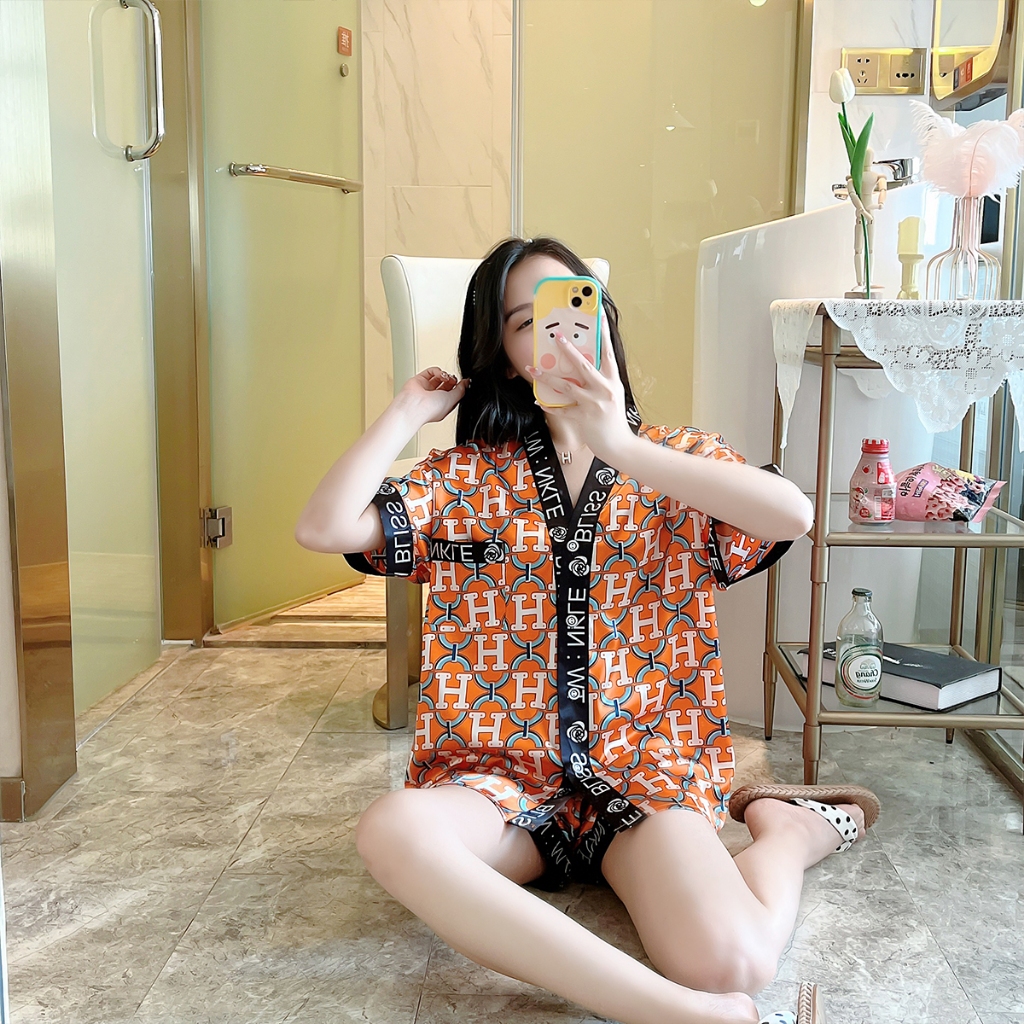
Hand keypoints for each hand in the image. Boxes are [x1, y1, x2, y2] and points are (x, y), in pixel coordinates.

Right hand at [397, 367, 467, 425]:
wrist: (414, 406)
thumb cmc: (430, 409)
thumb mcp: (452, 400)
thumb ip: (461, 391)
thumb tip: (466, 383)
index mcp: (442, 405)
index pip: (453, 393)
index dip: (459, 387)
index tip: (465, 381)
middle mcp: (434, 397)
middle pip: (447, 384)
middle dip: (452, 380)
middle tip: (453, 380)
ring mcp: (426, 388)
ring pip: (439, 377)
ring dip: (445, 375)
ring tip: (446, 378)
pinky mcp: (420, 380)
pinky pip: (431, 371)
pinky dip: (437, 370)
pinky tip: (440, 374)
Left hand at [526, 327, 633, 463]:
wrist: (619, 445)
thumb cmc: (614, 421)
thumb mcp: (612, 396)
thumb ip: (600, 381)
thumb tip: (583, 367)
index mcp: (612, 381)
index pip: (608, 352)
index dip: (604, 333)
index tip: (600, 315)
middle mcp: (604, 390)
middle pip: (583, 365)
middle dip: (567, 349)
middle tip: (555, 336)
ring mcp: (593, 404)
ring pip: (566, 385)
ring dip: (546, 377)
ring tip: (532, 370)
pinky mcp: (583, 417)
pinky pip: (561, 409)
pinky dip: (548, 405)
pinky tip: (538, 400)